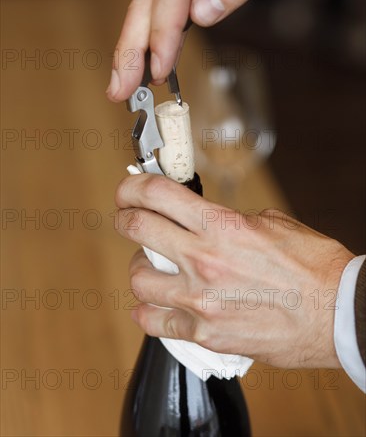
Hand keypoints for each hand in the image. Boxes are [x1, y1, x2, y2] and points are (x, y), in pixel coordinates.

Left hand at [115, 174, 352, 368]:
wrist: (339, 314)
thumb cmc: (314, 267)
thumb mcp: (273, 224)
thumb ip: (231, 222)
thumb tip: (207, 223)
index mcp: (223, 226)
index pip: (158, 194)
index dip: (133, 187)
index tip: (128, 190)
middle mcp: (204, 260)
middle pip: (137, 229)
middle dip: (126, 218)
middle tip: (128, 218)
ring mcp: (201, 300)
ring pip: (138, 279)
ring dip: (140, 267)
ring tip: (150, 267)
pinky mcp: (206, 334)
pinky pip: (155, 323)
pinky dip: (147, 311)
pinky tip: (152, 306)